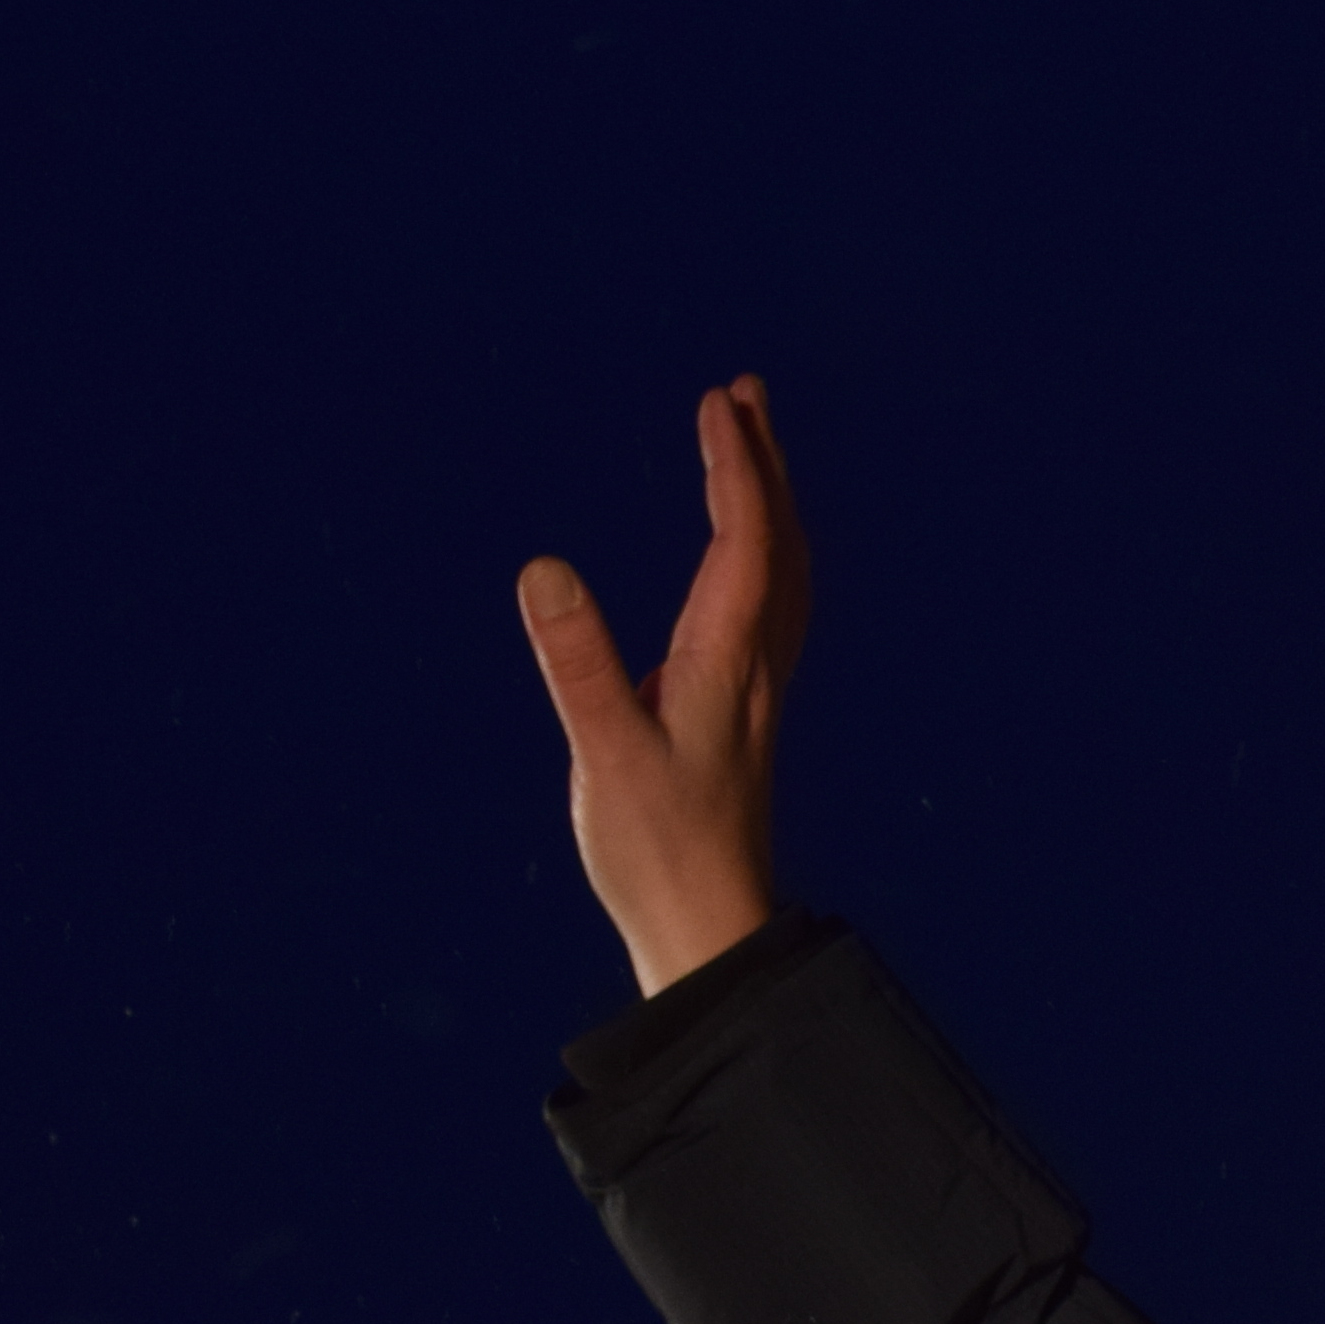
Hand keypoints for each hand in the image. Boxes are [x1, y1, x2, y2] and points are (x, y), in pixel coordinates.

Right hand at [519, 376, 810, 997]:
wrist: (708, 927)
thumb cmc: (658, 849)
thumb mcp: (604, 752)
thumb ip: (575, 662)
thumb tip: (545, 569)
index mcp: (728, 663)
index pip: (745, 542)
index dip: (735, 469)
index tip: (719, 403)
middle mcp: (755, 668)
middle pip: (777, 546)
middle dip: (761, 466)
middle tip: (743, 396)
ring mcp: (752, 691)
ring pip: (780, 577)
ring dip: (766, 507)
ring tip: (744, 451)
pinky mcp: (738, 716)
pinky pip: (766, 612)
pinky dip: (758, 559)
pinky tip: (737, 561)